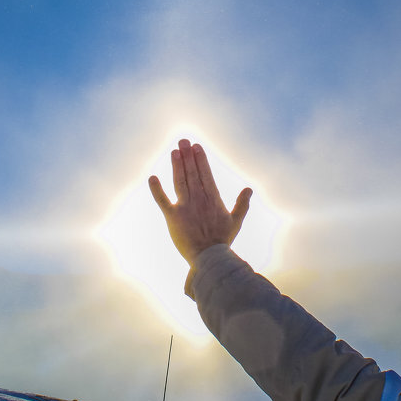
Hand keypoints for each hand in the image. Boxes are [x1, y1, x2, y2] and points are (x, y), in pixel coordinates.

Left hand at [148, 139, 251, 264]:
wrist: (210, 258)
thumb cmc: (223, 241)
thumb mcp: (236, 221)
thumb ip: (242, 204)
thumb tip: (249, 189)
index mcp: (213, 199)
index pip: (206, 174)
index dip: (200, 159)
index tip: (196, 147)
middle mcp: (199, 199)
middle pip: (192, 173)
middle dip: (188, 156)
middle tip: (183, 141)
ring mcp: (185, 207)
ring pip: (180, 182)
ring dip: (177, 166)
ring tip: (174, 151)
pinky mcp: (173, 217)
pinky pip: (162, 201)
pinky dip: (156, 189)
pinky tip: (152, 177)